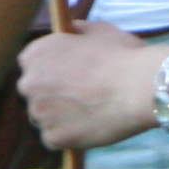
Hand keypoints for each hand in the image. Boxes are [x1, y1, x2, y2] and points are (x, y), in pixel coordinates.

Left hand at [17, 17, 158, 154]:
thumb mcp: (98, 30)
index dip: (50, 71)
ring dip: (59, 117)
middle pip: (34, 92)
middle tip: (79, 97)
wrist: (139, 87)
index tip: (66, 76)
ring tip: (89, 113)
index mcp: (34, 54)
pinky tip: (88, 127)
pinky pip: (55, 139)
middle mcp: (29, 83)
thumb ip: (77, 30)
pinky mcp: (54, 137)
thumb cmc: (122, 56)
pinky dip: (69, 136)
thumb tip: (72, 29)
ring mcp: (39, 112)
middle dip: (51, 95)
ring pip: (44, 118)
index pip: (31, 65)